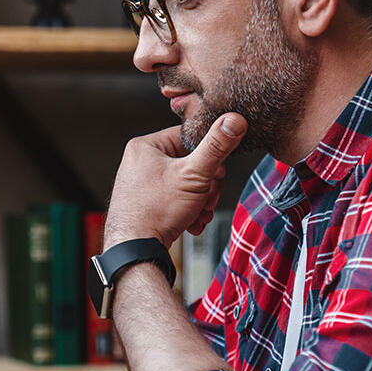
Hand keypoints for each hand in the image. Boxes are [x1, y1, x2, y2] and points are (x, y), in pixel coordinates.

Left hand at [104, 113, 246, 247]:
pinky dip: (188, 211)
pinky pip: (175, 199)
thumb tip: (234, 120)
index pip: (190, 138)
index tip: (217, 174)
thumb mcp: (194, 175)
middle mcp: (140, 162)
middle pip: (190, 163)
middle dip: (207, 186)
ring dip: (201, 201)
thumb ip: (216, 146)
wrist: (136, 251)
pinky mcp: (147, 203)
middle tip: (207, 199)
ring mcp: (142, 184)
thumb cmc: (157, 211)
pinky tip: (191, 223)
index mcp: (146, 146)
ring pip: (186, 184)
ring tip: (199, 214)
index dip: (210, 156)